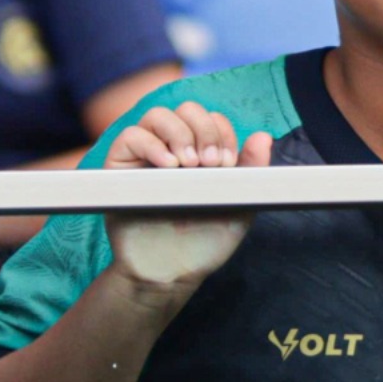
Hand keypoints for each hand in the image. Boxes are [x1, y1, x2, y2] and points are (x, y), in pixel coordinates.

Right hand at [103, 103, 272, 296]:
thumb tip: (263, 135)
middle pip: (187, 109)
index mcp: (202, 154)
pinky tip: (167, 166)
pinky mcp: (120, 168)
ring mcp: (146, 156)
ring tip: (188, 164)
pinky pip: (130, 136)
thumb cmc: (205, 241)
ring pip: (158, 115)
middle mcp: (173, 149)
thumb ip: (250, 171)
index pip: (212, 119)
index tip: (227, 163)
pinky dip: (151, 144)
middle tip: (210, 163)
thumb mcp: (237, 205)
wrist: (173, 272)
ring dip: (180, 133)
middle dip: (204, 129)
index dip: (222, 132)